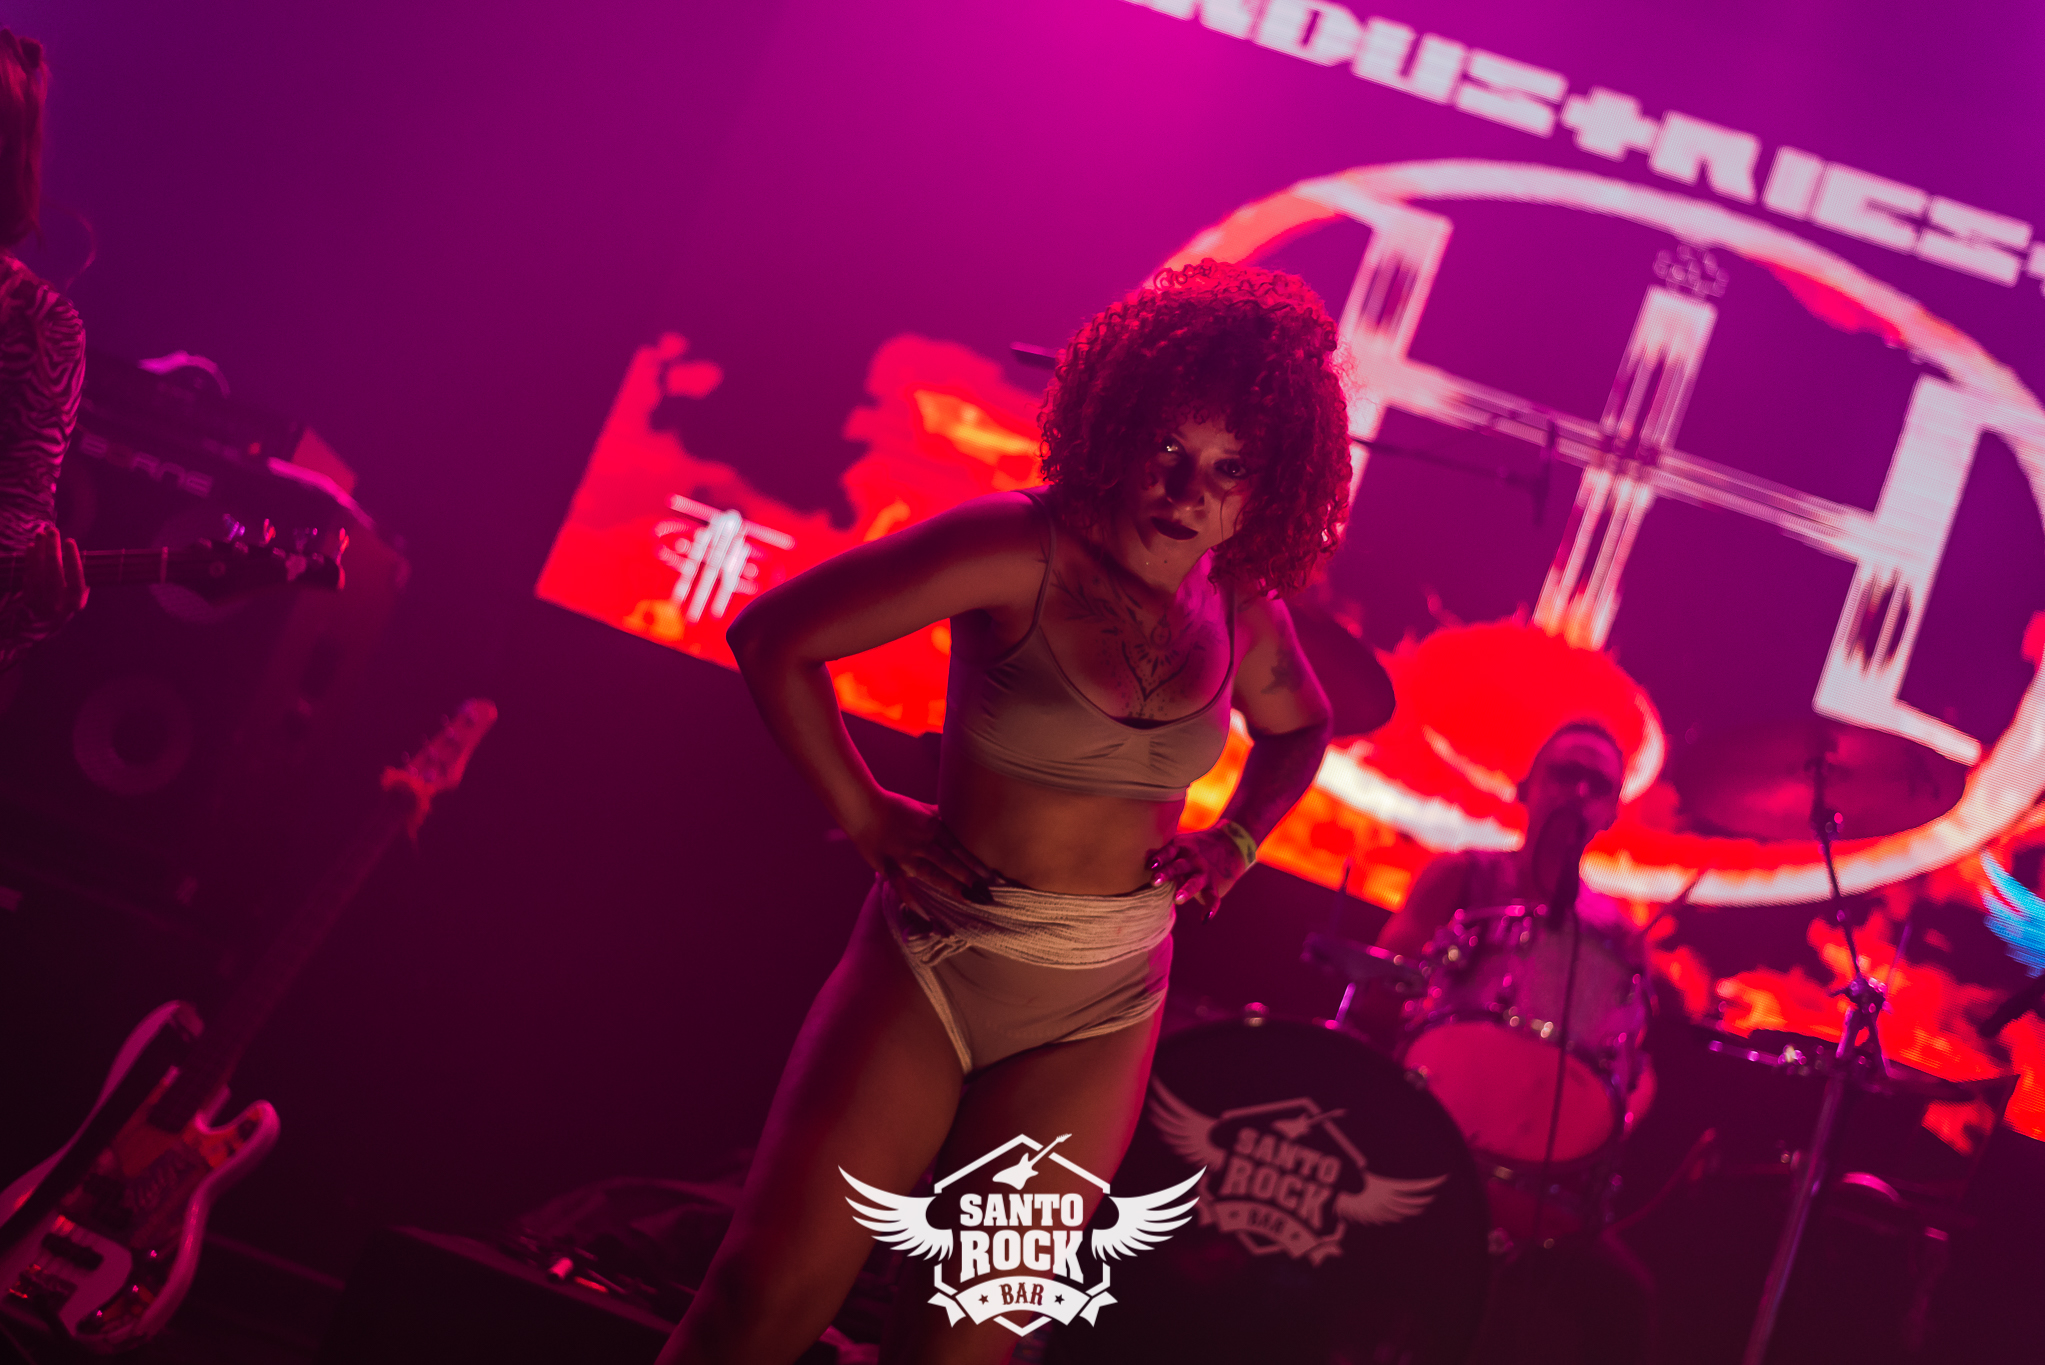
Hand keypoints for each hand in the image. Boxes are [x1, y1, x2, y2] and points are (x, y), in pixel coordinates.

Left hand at [25, 524, 85, 624]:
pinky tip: (32, 547)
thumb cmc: (64, 606)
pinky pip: (28, 574)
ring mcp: (40, 601)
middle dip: (53, 548)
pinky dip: (29, 559)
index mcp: (74, 602)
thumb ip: (79, 580)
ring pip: (39, 570)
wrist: (41, 626)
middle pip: (54, 571)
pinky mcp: (26, 597)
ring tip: (41, 534)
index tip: (69, 541)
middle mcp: (58, 602)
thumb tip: (77, 555)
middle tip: (53, 531)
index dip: (72, 558)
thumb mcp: (77, 598)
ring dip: (39, 550)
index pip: (76, 577)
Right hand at [849, 791, 995, 900]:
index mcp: (932, 827)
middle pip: (949, 863)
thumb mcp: (923, 807)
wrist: (862, 807)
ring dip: (950, 888)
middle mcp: (921, 842)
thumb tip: (960, 819)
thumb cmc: (895, 806)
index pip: (959, 848)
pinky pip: (901, 886)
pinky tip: (926, 915)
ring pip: (931, 875)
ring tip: (968, 901)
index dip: (975, 863)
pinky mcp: (888, 867)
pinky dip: (913, 901)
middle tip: (986, 895)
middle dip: (969, 879)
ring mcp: (905, 856)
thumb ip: (941, 817)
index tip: (991, 878)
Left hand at [1146, 826, 1250, 920]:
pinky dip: (1211, 908)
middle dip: (1167, 873)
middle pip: (1178, 866)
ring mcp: (1203, 873)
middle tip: (1154, 881)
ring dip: (1186, 890)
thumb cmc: (1194, 848)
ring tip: (1177, 900)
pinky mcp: (1214, 886)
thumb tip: (1139, 855)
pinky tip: (1205, 919)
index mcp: (1180, 849)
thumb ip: (1161, 853)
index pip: (1168, 852)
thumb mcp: (1179, 845)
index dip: (1159, 857)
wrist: (1230, 844)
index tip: (1149, 864)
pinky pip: (1213, 898)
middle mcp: (1191, 860)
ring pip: (1195, 882)